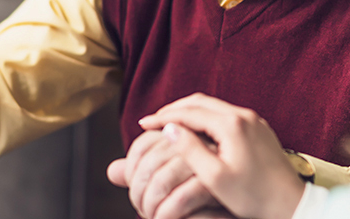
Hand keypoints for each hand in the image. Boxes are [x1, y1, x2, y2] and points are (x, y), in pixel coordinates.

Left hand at [107, 129, 221, 218]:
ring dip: (150, 205)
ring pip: (162, 179)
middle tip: (141, 210)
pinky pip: (180, 199)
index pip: (145, 143)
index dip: (132, 168)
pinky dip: (166, 215)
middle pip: (151, 161)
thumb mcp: (168, 189)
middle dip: (138, 191)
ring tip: (152, 217)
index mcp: (188, 137)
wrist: (236, 214)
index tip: (135, 192)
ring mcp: (212, 163)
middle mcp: (201, 143)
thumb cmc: (202, 204)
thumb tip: (113, 171)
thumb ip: (143, 178)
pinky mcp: (218, 188)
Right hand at [139, 93, 304, 218]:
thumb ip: (190, 150)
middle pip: (200, 102)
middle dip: (174, 109)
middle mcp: (243, 116)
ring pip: (213, 107)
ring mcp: (253, 120)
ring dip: (190, 112)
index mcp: (231, 125)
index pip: (189, 112)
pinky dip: (205, 118)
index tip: (142, 124)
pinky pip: (225, 115)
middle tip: (152, 121)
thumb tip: (170, 129)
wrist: (289, 203)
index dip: (163, 117)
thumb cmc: (253, 196)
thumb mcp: (215, 177)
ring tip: (170, 125)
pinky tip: (196, 132)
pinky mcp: (258, 128)